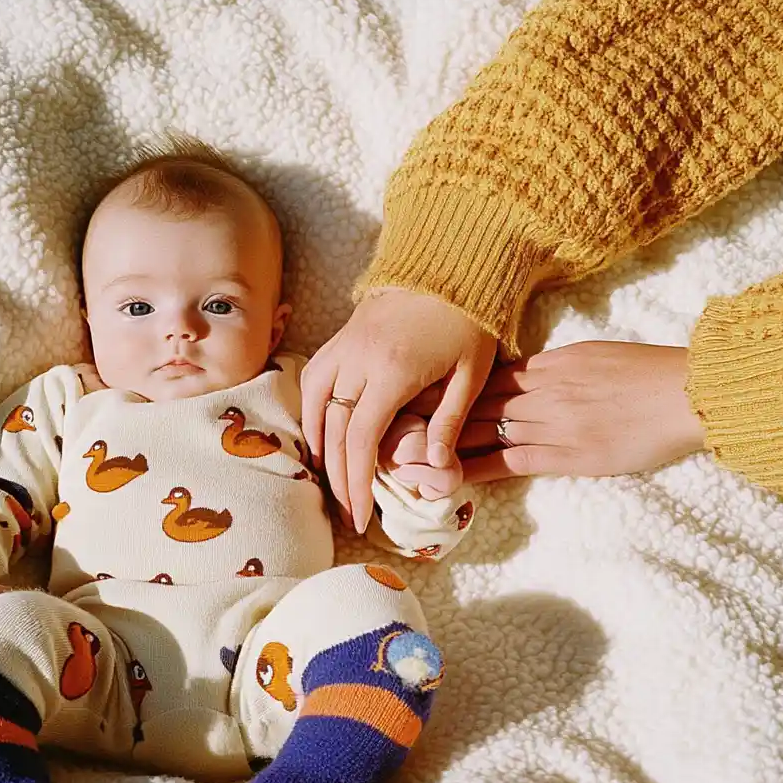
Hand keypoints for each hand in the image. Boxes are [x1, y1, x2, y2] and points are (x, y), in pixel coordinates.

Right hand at [302, 288, 496, 532]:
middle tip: (347, 512)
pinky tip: (321, 435)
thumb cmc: (469, 322)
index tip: (360, 517)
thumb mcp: (471, 374)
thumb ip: (448, 422)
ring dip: (318, 448)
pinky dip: (311, 413)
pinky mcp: (340, 337)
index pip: (360, 441)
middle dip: (338, 479)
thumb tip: (432, 470)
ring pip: (314, 407)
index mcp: (393, 372)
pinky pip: (313, 381)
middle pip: (334, 433)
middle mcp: (358, 361)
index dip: (356, 484)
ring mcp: (344, 346)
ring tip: (331, 479)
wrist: (451, 265)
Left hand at [411, 342, 705, 480]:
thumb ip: (559, 367)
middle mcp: (539, 391)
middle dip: (428, 413)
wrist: (686, 393)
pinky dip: (471, 470)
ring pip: (479, 432)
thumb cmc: (652, 373)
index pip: (485, 376)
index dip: (447, 387)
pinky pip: (505, 462)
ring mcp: (548, 423)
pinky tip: (441, 479)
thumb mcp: (596, 356)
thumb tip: (532, 374)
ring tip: (397, 454)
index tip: (413, 394)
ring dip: (438, 444)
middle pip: (471, 401)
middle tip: (387, 423)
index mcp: (549, 364)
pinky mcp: (562, 455)